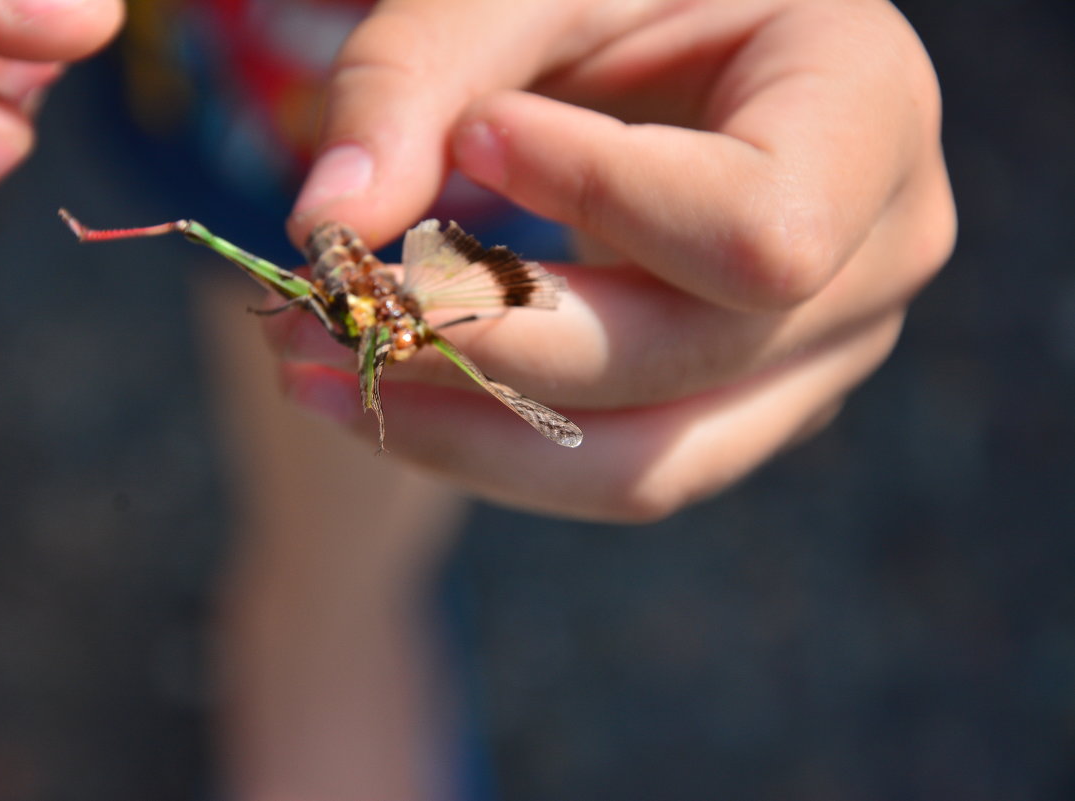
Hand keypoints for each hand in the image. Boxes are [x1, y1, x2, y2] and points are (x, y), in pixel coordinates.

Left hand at [277, 0, 955, 521]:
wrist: (681, 36)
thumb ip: (415, 79)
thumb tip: (324, 230)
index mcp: (867, 115)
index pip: (757, 228)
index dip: (602, 203)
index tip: (471, 141)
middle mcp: (874, 256)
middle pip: (684, 361)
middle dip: (480, 347)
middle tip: (314, 315)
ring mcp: (819, 352)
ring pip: (647, 464)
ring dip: (463, 436)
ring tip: (311, 375)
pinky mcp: (745, 406)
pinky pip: (621, 470)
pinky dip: (493, 447)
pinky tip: (390, 391)